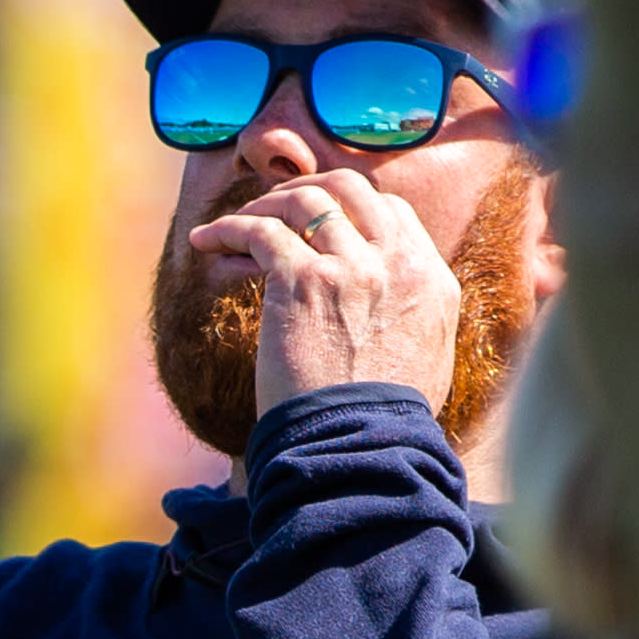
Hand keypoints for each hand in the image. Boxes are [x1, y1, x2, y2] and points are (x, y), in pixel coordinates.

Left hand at [190, 166, 466, 420]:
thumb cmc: (385, 422)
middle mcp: (397, 263)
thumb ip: (415, 315)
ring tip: (233, 225)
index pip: (393, 212)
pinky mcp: (302, 281)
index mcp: (433, 280)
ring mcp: (351, 267)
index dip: (351, 208)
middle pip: (350, 190)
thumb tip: (397, 304)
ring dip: (263, 205)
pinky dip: (227, 228)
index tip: (317, 222)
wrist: (361, 448)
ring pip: (302, 201)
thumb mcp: (428, 358)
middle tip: (275, 208)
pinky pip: (259, 232)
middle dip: (308, 190)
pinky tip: (205, 242)